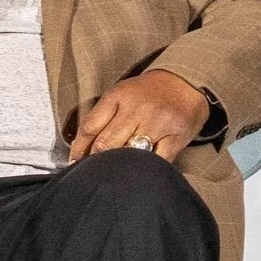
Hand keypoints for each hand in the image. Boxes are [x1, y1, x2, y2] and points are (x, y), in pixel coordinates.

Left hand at [68, 70, 209, 164]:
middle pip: (106, 144)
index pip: (90, 127)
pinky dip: (144, 170)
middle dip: (95, 162)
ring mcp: (157, 123)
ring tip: (111, 177)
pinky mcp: (175, 137)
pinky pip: (155, 161)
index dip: (79, 150)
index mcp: (118, 96)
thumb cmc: (147, 93)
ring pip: (129, 154)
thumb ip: (102, 117)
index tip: (74, 164)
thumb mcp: (121, 95)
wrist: (186, 82)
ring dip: (118, 168)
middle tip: (91, 175)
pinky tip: (138, 174)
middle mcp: (136, 109)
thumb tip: (80, 150)